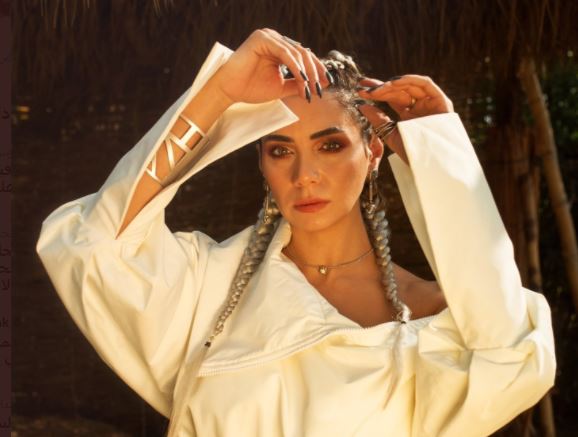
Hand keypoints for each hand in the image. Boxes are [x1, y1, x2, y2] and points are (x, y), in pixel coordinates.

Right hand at [211, 28, 329, 105]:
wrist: (230, 90)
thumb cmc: (252, 89)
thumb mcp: (282, 87)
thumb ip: (300, 84)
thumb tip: (323, 84)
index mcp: (280, 49)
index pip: (305, 56)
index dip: (317, 70)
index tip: (326, 85)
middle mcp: (275, 39)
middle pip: (304, 53)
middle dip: (315, 72)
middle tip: (319, 89)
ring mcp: (269, 36)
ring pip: (297, 52)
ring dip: (306, 72)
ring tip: (309, 88)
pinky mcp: (262, 38)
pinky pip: (285, 52)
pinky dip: (295, 66)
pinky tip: (302, 78)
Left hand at [356, 75, 453, 162]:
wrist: (430, 163)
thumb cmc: (411, 153)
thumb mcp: (390, 134)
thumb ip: (378, 120)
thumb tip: (362, 106)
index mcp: (408, 115)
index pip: (391, 98)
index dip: (376, 93)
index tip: (360, 91)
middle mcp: (419, 107)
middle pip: (399, 91)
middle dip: (380, 87)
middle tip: (363, 86)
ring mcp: (430, 103)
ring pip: (410, 86)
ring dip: (392, 84)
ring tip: (376, 88)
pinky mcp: (441, 101)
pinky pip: (425, 84)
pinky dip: (410, 80)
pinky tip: (393, 83)